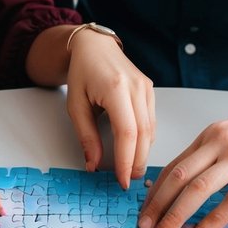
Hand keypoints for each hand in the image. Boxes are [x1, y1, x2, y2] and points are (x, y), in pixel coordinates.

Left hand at [65, 29, 154, 187]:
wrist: (95, 46)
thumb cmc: (82, 72)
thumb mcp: (75, 105)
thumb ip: (86, 136)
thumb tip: (93, 164)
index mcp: (116, 88)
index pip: (127, 132)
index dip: (126, 160)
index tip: (121, 180)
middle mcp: (136, 87)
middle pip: (144, 135)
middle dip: (136, 162)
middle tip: (127, 181)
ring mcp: (147, 88)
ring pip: (151, 130)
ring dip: (142, 154)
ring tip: (130, 171)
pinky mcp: (150, 91)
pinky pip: (151, 122)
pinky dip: (145, 140)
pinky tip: (136, 151)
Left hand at [137, 96, 227, 227]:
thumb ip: (211, 155)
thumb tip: (186, 184)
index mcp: (209, 136)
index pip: (173, 166)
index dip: (155, 192)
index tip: (143, 213)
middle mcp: (219, 143)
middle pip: (179, 177)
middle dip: (158, 206)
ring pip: (199, 189)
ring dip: (177, 216)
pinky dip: (213, 219)